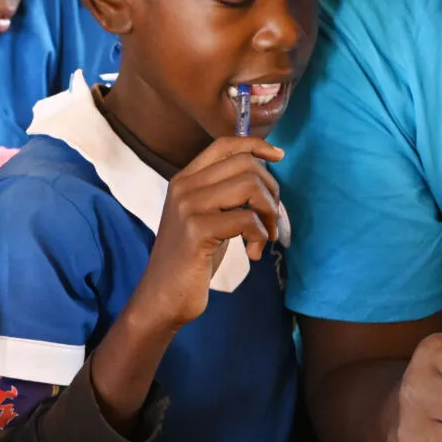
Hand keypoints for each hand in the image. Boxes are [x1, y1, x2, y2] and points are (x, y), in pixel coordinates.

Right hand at [129, 137, 283, 330]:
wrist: (162, 297)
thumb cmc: (191, 260)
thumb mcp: (206, 218)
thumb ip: (225, 194)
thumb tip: (265, 178)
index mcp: (185, 179)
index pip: (224, 144)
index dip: (256, 145)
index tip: (278, 156)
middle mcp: (184, 186)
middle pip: (246, 164)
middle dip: (271, 192)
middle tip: (271, 222)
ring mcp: (188, 207)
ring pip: (250, 186)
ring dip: (269, 214)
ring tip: (264, 238)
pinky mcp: (197, 230)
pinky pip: (247, 218)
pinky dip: (260, 235)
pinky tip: (253, 253)